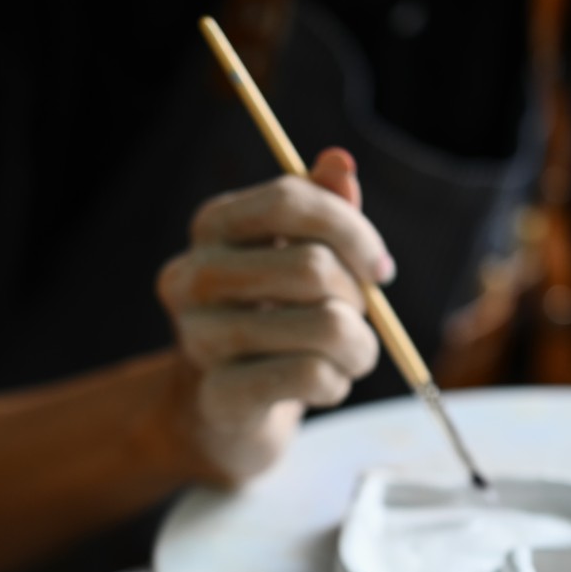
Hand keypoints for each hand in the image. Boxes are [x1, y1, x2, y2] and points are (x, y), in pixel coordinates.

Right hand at [156, 147, 388, 482]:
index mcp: (211, 226)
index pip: (287, 200)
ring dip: (360, 346)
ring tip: (352, 356)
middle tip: (360, 317)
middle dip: (358, 297)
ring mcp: (197, 338)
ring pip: (324, 327)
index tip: (380, 268)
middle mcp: (190, 277)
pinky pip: (310, 375)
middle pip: (310, 267)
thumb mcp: (297, 255)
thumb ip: (321, 209)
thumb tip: (339, 162)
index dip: (350, 228)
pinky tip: (325, 385)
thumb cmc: (273, 318)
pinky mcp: (217, 395)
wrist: (225, 409)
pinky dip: (337, 382)